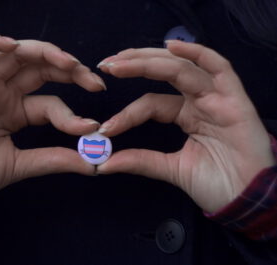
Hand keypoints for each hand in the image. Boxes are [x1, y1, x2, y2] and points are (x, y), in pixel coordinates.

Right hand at [0, 32, 104, 213]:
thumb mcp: (21, 166)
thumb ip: (54, 160)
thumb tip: (92, 163)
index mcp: (16, 113)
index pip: (52, 103)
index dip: (74, 113)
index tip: (94, 127)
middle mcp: (1, 97)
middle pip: (39, 69)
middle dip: (69, 70)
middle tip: (94, 80)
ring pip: (12, 56)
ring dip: (43, 52)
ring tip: (69, 62)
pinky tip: (13, 46)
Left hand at [97, 41, 274, 211]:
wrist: (246, 201)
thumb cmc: (216, 183)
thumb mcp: (171, 169)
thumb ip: (140, 161)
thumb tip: (102, 163)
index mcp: (186, 115)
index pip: (150, 104)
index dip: (126, 113)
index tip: (105, 129)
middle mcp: (199, 101)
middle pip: (164, 73)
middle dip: (134, 65)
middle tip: (106, 65)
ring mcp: (217, 97)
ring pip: (182, 68)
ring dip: (151, 60)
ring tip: (121, 60)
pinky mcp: (235, 99)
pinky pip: (219, 68)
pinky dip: (199, 54)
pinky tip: (173, 47)